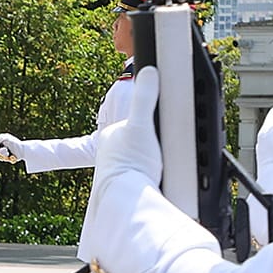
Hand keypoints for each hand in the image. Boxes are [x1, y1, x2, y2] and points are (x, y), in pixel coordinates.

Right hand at [0, 133, 26, 167]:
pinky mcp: (6, 158)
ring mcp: (2, 153)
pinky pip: (2, 159)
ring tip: (7, 151)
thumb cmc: (15, 142)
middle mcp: (0, 147)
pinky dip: (5, 157)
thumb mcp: (6, 138)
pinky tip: (10, 155)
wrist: (23, 150)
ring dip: (1, 153)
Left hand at [78, 72, 160, 269]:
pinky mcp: (128, 184)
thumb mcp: (141, 124)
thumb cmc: (129, 165)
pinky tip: (159, 178)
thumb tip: (149, 71)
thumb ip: (144, 98)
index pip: (137, 121)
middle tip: (162, 153)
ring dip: (153, 163)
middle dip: (153, 146)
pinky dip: (153, 176)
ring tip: (159, 167)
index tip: (162, 131)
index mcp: (111, 135)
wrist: (125, 201)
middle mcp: (111, 152)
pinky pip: (145, 175)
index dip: (153, 124)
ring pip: (143, 159)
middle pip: (141, 141)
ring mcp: (117, 169)